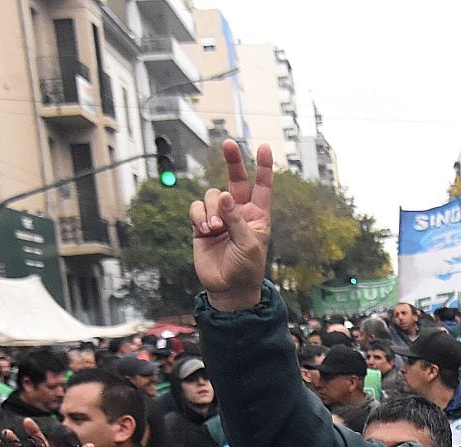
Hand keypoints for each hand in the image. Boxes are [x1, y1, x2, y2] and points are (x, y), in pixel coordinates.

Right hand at [193, 140, 273, 311]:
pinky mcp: (202, 224)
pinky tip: (204, 229)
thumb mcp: (248, 244)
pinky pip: (197, 208)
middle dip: (232, 161)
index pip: (262, 186)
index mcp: (257, 215)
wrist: (228, 288)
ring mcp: (220, 217)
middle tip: (229, 143)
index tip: (264, 147)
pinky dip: (199, 215)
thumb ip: (235, 219)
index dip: (263, 167)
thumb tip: (223, 195)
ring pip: (212, 195)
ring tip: (215, 229)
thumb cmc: (246, 268)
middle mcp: (238, 212)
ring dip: (212, 209)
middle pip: (235, 179)